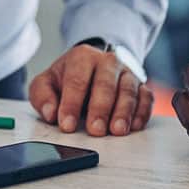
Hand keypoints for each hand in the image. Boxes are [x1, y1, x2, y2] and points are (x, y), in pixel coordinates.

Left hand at [28, 43, 152, 136]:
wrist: (93, 66)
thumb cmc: (69, 78)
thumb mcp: (47, 82)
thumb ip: (42, 96)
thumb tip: (50, 113)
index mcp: (82, 57)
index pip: (76, 80)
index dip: (71, 104)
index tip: (66, 124)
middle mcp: (108, 62)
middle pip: (105, 84)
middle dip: (100, 109)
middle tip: (95, 130)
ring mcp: (127, 73)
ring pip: (128, 91)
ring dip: (123, 112)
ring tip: (116, 131)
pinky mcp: (141, 86)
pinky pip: (146, 98)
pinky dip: (142, 112)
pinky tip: (134, 126)